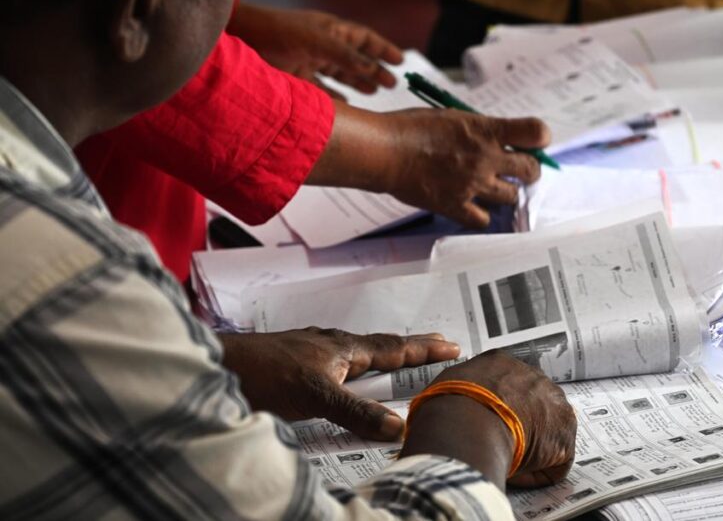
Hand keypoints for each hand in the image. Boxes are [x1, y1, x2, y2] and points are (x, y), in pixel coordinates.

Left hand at [219, 328, 459, 439]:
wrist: (220, 364)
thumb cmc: (266, 373)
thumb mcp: (316, 396)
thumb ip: (355, 412)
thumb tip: (398, 426)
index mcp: (346, 349)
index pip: (395, 348)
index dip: (424, 349)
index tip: (453, 346)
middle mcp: (334, 346)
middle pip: (381, 347)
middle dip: (412, 348)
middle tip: (440, 344)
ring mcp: (314, 353)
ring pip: (359, 356)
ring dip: (384, 359)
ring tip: (401, 362)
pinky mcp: (297, 365)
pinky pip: (338, 367)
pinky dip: (356, 372)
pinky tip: (348, 380)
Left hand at [228, 2, 403, 93]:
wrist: (240, 39)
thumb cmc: (278, 32)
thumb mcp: (316, 41)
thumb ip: (345, 56)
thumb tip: (371, 69)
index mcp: (331, 31)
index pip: (364, 40)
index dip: (382, 50)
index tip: (400, 62)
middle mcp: (323, 46)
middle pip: (355, 59)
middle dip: (374, 71)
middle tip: (392, 84)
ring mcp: (309, 62)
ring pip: (340, 75)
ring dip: (357, 83)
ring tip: (373, 93)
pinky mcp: (296, 78)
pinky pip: (322, 90)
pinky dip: (335, 97)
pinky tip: (345, 104)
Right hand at [381, 109, 549, 227]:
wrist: (385, 151)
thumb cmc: (412, 128)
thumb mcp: (454, 117)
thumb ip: (481, 130)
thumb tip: (500, 140)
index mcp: (486, 130)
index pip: (536, 133)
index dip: (540, 138)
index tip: (535, 142)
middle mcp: (486, 158)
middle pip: (531, 170)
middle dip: (529, 170)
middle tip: (520, 169)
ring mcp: (473, 184)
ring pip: (511, 197)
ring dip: (507, 192)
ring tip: (495, 186)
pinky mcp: (456, 205)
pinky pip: (483, 219)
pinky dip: (482, 213)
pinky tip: (474, 205)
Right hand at [402, 350, 575, 488]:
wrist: (465, 422)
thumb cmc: (446, 406)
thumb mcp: (444, 385)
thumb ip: (457, 389)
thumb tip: (451, 399)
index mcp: (500, 362)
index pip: (507, 385)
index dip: (500, 408)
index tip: (488, 423)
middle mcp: (532, 376)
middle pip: (534, 404)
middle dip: (521, 424)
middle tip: (500, 443)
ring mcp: (553, 402)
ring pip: (548, 431)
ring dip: (532, 447)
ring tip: (507, 460)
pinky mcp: (564, 433)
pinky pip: (554, 460)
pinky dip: (537, 472)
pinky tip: (516, 472)